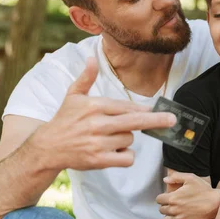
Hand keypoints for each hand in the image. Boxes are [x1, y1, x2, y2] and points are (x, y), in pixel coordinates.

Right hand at [28, 57, 176, 170]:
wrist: (47, 148)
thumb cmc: (64, 120)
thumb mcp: (72, 96)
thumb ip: (86, 78)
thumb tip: (92, 58)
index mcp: (94, 106)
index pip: (126, 106)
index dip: (142, 108)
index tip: (154, 108)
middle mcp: (97, 124)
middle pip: (134, 121)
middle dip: (155, 120)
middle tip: (171, 120)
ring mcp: (98, 143)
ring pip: (129, 140)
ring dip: (126, 139)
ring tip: (110, 138)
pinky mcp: (99, 160)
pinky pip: (126, 158)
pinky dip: (125, 156)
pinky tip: (114, 152)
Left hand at [156, 173, 219, 218]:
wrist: (216, 203)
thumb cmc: (204, 189)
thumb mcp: (190, 178)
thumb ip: (176, 177)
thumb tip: (165, 180)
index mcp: (173, 197)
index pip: (159, 200)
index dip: (163, 198)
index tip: (169, 198)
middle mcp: (173, 209)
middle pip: (161, 210)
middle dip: (166, 207)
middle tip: (175, 205)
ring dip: (169, 217)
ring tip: (176, 214)